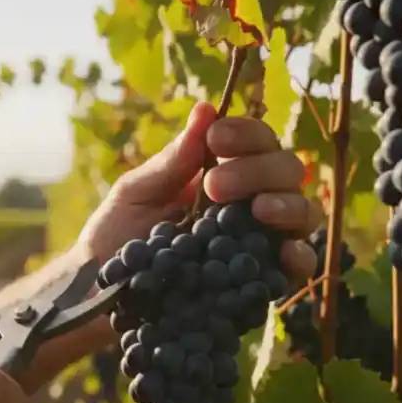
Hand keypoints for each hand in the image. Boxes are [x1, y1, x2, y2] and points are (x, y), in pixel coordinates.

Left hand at [21, 103, 320, 388]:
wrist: (100, 293)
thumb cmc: (115, 235)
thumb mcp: (136, 192)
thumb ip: (173, 159)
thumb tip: (206, 109)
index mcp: (221, 173)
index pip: (255, 142)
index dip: (246, 133)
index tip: (216, 138)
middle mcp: (247, 204)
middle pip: (286, 171)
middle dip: (258, 169)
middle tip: (215, 186)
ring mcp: (257, 242)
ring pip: (301, 213)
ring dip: (287, 205)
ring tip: (258, 210)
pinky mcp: (258, 283)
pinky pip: (296, 267)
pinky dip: (299, 256)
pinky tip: (285, 253)